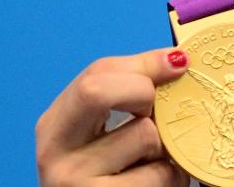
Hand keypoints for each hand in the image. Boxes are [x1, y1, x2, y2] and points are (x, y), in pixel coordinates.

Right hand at [35, 48, 190, 185]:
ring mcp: (72, 181)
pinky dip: (172, 178)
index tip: (179, 64)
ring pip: (144, 135)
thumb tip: (179, 60)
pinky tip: (158, 186)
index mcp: (55, 124)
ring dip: (167, 149)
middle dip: (143, 94)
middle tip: (156, 117)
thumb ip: (133, 94)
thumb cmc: (114, 179)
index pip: (98, 72)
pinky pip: (158, 175)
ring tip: (156, 166)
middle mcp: (54, 151)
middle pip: (98, 89)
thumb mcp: (109, 134)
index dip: (145, 64)